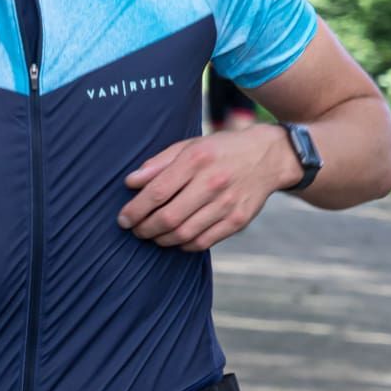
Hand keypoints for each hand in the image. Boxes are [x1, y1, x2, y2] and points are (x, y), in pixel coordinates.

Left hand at [120, 124, 295, 251]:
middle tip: (136, 230)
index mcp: (197, 159)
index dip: (135, 209)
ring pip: (184, 234)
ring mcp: (228, 204)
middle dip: (145, 229)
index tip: (123, 219)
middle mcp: (213, 182)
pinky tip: (175, 239)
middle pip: (169, 217)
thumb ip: (158, 164)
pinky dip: (184, 245)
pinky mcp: (238, 221)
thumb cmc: (219, 150)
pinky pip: (204, 242)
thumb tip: (130, 182)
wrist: (267, 156)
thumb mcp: (189, 146)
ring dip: (161, 240)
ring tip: (152, 235)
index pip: (157, 192)